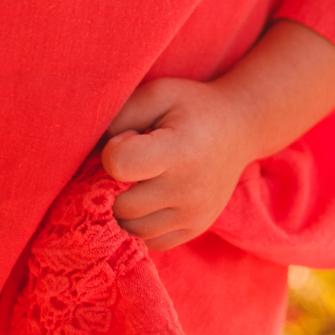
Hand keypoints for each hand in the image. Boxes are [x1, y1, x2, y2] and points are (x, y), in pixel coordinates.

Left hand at [101, 23, 334, 253]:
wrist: (239, 127)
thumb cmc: (191, 106)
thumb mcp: (157, 93)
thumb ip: (120, 116)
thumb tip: (94, 152)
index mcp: (177, 151)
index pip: (119, 166)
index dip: (113, 151)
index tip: (129, 138)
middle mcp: (187, 191)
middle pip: (121, 206)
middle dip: (116, 184)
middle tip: (134, 161)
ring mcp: (193, 215)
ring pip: (133, 229)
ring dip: (127, 207)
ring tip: (142, 179)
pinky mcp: (195, 229)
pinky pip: (151, 242)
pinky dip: (142, 223)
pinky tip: (151, 197)